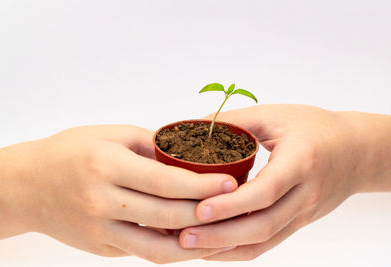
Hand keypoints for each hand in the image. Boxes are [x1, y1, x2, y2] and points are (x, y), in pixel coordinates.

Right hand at [0, 125, 237, 263]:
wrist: (26, 185)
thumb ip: (150, 147)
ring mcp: (100, 231)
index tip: (230, 183)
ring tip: (222, 233)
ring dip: (195, 244)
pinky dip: (170, 249)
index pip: (165, 182)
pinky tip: (190, 240)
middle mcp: (102, 203)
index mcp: (107, 167)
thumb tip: (188, 157)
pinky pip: (142, 252)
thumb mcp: (109, 136)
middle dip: (207, 213)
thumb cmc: (69, 152)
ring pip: (158, 248)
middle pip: (167, 216)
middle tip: (235, 206)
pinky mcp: (100, 247)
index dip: (202, 186)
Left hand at [178, 104, 390, 260]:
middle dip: (220, 236)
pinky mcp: (299, 222)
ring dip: (226, 248)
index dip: (231, 205)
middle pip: (263, 225)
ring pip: (264, 241)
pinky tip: (216, 248)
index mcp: (301, 162)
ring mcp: (304, 213)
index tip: (199, 210)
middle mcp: (306, 193)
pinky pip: (270, 242)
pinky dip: (241, 249)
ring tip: (191, 246)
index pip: (265, 191)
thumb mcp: (275, 116)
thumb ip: (235, 121)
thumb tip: (194, 128)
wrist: (356, 150)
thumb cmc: (315, 127)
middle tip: (183, 237)